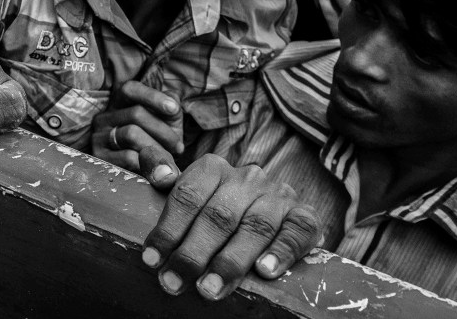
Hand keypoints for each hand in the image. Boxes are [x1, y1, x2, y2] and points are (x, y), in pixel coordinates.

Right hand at [91, 81, 184, 173]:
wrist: (144, 174)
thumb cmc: (157, 144)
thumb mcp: (166, 126)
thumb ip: (171, 113)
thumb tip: (173, 106)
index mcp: (119, 104)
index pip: (130, 89)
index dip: (152, 96)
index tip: (174, 109)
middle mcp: (105, 117)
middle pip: (136, 113)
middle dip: (163, 131)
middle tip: (178, 147)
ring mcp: (99, 137)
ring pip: (131, 134)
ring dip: (156, 148)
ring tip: (168, 160)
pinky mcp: (99, 157)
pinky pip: (128, 157)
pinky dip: (147, 163)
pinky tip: (153, 169)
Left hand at [142, 154, 323, 300]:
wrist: (270, 204)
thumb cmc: (217, 203)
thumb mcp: (187, 187)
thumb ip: (163, 175)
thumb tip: (159, 176)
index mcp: (213, 168)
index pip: (187, 196)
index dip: (167, 229)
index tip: (151, 260)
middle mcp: (247, 178)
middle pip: (217, 216)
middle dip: (193, 254)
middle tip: (175, 283)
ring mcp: (278, 197)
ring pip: (254, 228)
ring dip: (231, 262)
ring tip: (210, 289)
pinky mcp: (305, 216)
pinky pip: (296, 233)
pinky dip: (280, 253)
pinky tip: (264, 272)